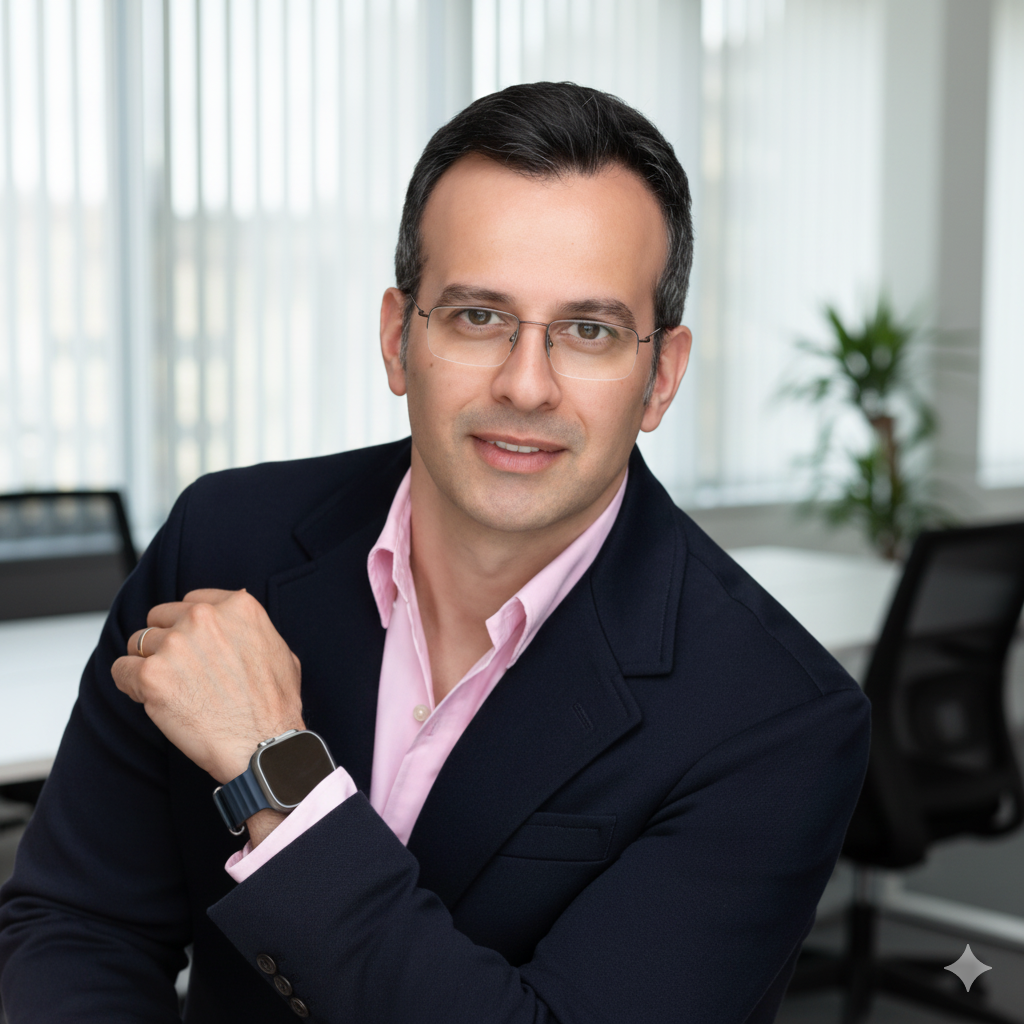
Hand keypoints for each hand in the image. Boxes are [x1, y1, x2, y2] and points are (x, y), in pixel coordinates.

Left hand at [113, 589, 304, 783]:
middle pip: (160, 617)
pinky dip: (129, 684)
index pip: (191, 601)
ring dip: (149, 663)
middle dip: (166, 641)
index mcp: (237, 607)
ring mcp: (175, 645)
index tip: (192, 645)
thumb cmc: (274, 706)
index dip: (188, 625)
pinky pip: (121, 669)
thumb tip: (236, 628)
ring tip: (169, 688)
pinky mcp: (151, 675)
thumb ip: (251, 631)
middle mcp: (203, 618)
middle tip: (180, 670)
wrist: (263, 745)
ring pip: (138, 643)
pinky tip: (150, 698)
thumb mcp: (280, 651)